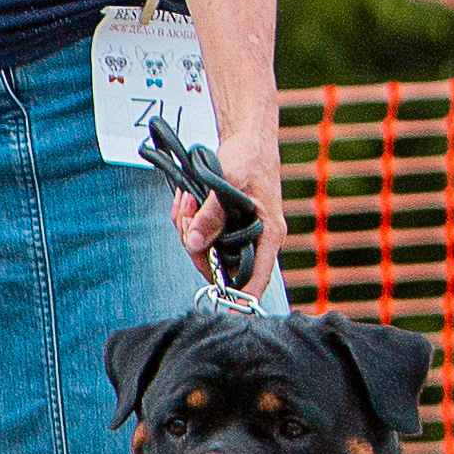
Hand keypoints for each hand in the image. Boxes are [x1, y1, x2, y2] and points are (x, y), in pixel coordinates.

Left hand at [174, 118, 285, 297]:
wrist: (246, 140)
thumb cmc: (248, 159)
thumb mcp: (228, 182)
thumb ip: (212, 214)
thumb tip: (194, 242)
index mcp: (267, 234)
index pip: (257, 276)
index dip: (243, 298)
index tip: (229, 314)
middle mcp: (252, 238)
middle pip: (217, 263)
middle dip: (194, 241)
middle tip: (187, 210)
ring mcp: (235, 233)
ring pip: (201, 247)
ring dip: (186, 223)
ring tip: (189, 197)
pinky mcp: (221, 224)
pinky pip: (196, 232)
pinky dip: (186, 216)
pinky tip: (187, 198)